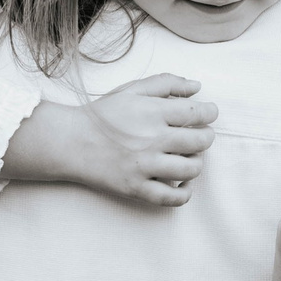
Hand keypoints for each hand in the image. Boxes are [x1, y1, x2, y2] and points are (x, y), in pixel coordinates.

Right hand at [69, 74, 216, 205]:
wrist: (70, 141)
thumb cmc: (103, 115)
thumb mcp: (132, 90)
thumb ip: (166, 83)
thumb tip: (197, 86)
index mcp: (153, 112)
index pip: (198, 112)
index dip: (210, 112)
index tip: (208, 114)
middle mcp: (152, 139)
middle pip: (201, 141)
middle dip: (206, 136)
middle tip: (199, 135)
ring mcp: (145, 166)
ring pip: (192, 168)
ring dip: (197, 162)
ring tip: (189, 156)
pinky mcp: (137, 188)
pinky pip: (173, 197)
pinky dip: (185, 192)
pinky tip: (183, 182)